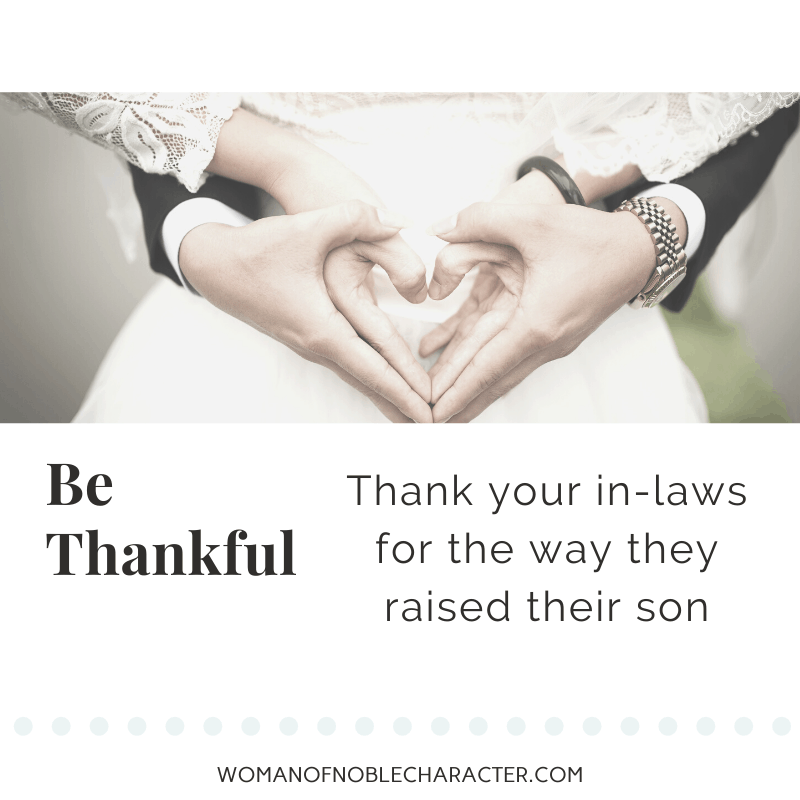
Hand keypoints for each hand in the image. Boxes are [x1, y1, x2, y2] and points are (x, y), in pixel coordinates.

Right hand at [179, 201, 433, 422]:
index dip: (405, 389)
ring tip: (414, 416)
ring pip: (358, 378)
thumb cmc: (257, 250)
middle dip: (403, 406)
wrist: (213, 264)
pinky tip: (384, 386)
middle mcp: (318, 345)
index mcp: (322, 328)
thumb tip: (397, 222)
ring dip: (388, 397)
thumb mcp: (309, 227)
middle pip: (369, 384)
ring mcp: (311, 346)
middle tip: (435, 427)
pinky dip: (371, 380)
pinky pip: (348, 366)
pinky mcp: (308, 338)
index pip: (374, 367)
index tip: (430, 411)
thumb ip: (356, 218)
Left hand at [419, 200, 656, 421]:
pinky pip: (512, 359)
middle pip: (491, 382)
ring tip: (445, 413)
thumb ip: (478, 220)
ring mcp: (550, 344)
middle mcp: (544, 343)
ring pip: (501, 375)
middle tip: (427, 424)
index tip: (432, 414)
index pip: (486, 367)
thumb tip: (438, 230)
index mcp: (536, 323)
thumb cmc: (590, 238)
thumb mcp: (531, 220)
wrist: (638, 251)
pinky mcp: (552, 336)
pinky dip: (488, 372)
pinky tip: (469, 378)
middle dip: (458, 404)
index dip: (455, 391)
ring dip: (471, 394)